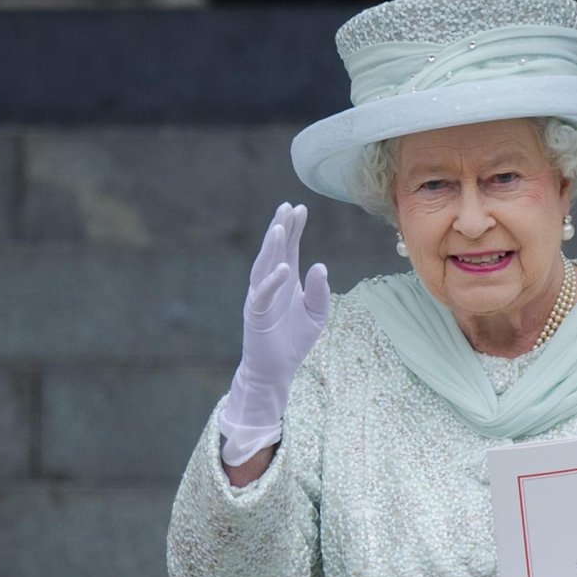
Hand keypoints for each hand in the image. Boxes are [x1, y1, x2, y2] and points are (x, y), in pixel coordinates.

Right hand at [220, 202, 329, 465]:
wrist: (276, 369)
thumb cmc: (294, 340)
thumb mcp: (317, 313)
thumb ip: (320, 290)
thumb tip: (320, 265)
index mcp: (287, 281)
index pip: (290, 249)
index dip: (294, 229)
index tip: (300, 208)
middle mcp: (271, 284)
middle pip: (275, 251)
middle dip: (281, 228)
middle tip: (288, 207)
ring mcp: (261, 297)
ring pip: (264, 266)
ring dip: (272, 248)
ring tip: (281, 227)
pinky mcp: (256, 314)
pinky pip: (263, 294)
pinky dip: (273, 281)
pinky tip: (283, 268)